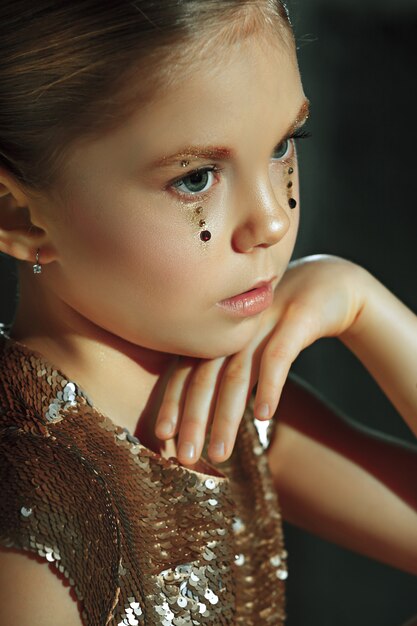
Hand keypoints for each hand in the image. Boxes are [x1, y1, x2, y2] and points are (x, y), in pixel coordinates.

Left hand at [154, 254, 367, 465]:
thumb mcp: (252, 344)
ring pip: (238, 374)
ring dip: (226, 416)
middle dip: (193, 419)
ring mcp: (264, 321)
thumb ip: (230, 370)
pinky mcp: (297, 319)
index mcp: (220, 333)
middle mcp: (235, 327)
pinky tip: (264, 417)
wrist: (331, 283)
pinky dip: (269, 386)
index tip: (161, 436)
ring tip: (219, 454)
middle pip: (205, 376)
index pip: (187, 370)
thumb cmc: (283, 323)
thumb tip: (207, 413)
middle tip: (184, 457)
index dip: (173, 402)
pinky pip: (279, 356)